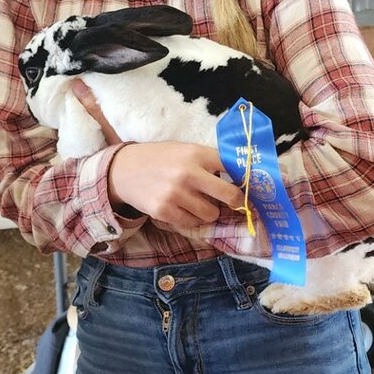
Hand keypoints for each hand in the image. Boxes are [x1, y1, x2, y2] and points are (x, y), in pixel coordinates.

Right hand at [71, 79, 244, 231]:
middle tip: (236, 205)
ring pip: (211, 214)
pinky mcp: (164, 211)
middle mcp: (188, 173)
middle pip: (230, 195)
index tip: (250, 187)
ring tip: (199, 203)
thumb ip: (209, 161)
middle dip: (237, 202)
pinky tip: (183, 208)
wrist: (123, 170)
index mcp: (196, 153)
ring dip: (210, 211)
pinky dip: (192, 219)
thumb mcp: (185, 150)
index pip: (233, 167)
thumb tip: (240, 177)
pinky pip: (192, 223)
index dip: (244, 179)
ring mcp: (176, 194)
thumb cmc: (161, 159)